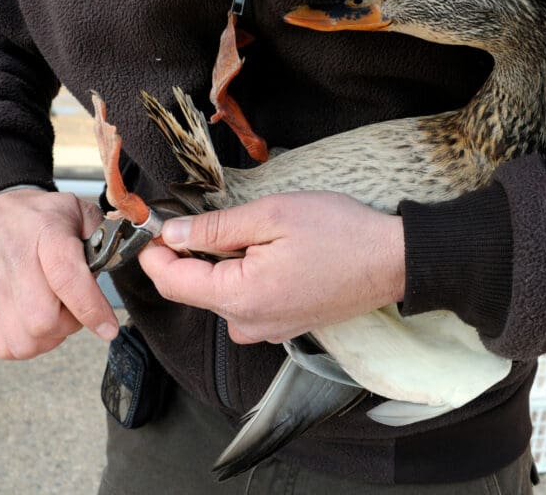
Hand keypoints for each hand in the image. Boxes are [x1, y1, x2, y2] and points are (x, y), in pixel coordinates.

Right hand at [0, 189, 117, 359]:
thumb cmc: (40, 215)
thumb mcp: (79, 210)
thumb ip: (106, 235)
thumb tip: (122, 259)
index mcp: (47, 234)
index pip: (66, 278)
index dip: (91, 308)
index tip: (109, 327)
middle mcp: (17, 263)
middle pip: (43, 320)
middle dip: (71, 324)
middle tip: (77, 306)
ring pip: (25, 341)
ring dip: (50, 337)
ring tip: (57, 314)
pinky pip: (5, 346)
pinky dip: (26, 345)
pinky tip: (36, 325)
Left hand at [138, 191, 404, 343]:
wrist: (392, 261)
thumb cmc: (338, 233)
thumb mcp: (271, 216)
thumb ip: (215, 229)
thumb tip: (172, 234)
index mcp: (240, 298)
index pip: (172, 283)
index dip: (154, 254)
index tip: (155, 225)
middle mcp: (248, 324)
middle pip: (192, 291)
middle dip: (184, 256)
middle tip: (193, 219)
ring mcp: (266, 330)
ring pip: (217, 297)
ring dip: (213, 267)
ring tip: (238, 234)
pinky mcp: (282, 326)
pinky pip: (242, 305)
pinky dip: (236, 279)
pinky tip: (260, 255)